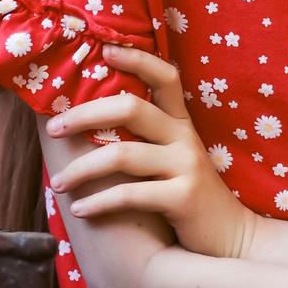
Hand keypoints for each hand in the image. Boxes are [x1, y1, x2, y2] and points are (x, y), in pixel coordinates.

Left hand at [46, 47, 255, 257]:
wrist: (233, 238)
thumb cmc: (191, 197)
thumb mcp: (176, 159)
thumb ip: (149, 140)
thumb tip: (92, 125)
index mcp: (181, 124)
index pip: (165, 77)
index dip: (137, 59)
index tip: (104, 50)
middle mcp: (185, 138)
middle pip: (131, 108)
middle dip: (84, 114)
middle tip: (54, 128)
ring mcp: (186, 166)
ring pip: (122, 154)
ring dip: (81, 169)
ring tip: (57, 183)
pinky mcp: (184, 198)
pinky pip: (130, 195)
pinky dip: (98, 202)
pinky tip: (79, 210)